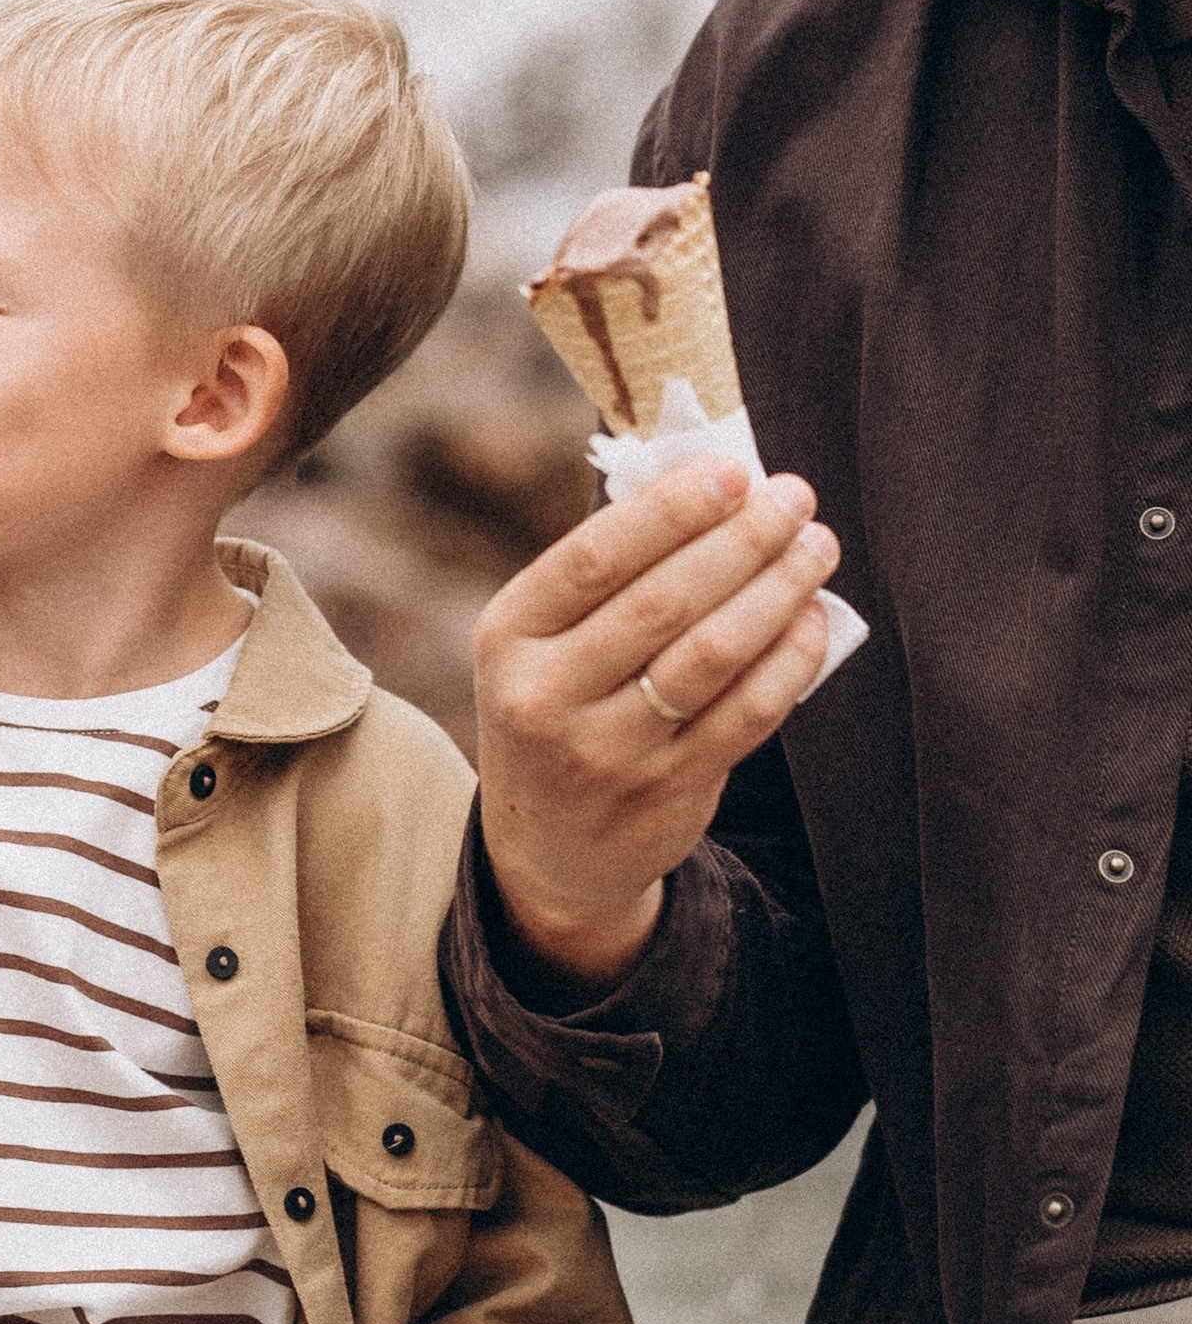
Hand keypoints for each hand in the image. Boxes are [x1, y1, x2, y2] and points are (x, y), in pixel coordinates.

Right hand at [472, 459, 838, 985]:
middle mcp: (547, 697)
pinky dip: (790, 659)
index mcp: (509, 638)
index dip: (670, 510)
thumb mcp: (543, 644)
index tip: (734, 472)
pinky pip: (747, 713)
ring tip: (815, 548)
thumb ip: (607, 576)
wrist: (550, 851)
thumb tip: (714, 487)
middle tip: (795, 499)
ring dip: (776, 591)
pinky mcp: (668, 792)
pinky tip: (812, 619)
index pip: (594, 558)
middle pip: (662, 602)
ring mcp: (608, 751)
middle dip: (740, 540)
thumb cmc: (560, 709)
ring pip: (712, 656)